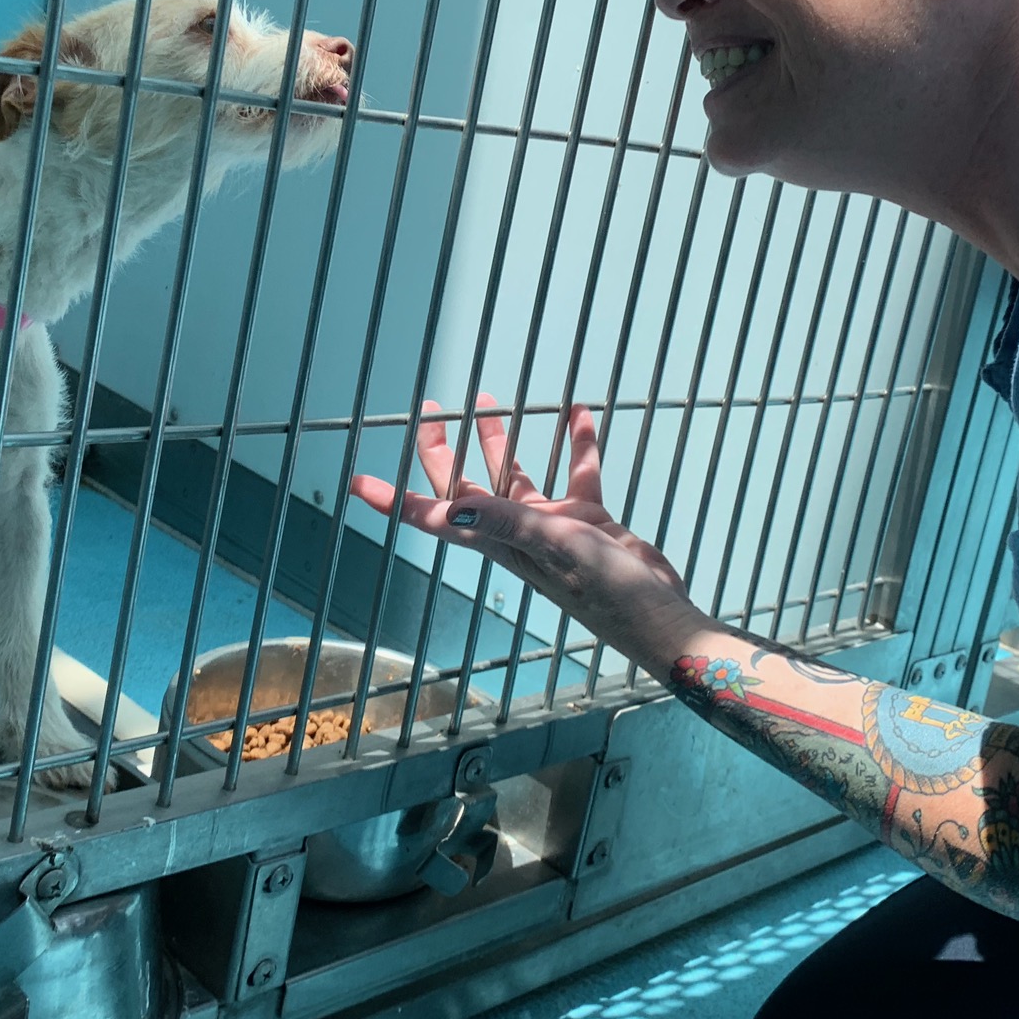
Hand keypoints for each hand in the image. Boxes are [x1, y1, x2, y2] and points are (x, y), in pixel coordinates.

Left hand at [348, 395, 700, 663]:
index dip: (393, 500)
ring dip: (502, 439)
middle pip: (467, 484)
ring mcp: (551, 526)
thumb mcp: (557, 549)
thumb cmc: (609, 594)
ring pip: (517, 474)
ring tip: (489, 400)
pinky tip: (577, 414)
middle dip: (445, 448)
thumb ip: (508, 523)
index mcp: (498, 542)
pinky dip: (576, 444)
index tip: (357, 482)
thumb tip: (453, 506)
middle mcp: (516, 533)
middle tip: (433, 409)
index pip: (433, 517)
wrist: (661, 618)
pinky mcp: (588, 520)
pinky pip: (576, 473)